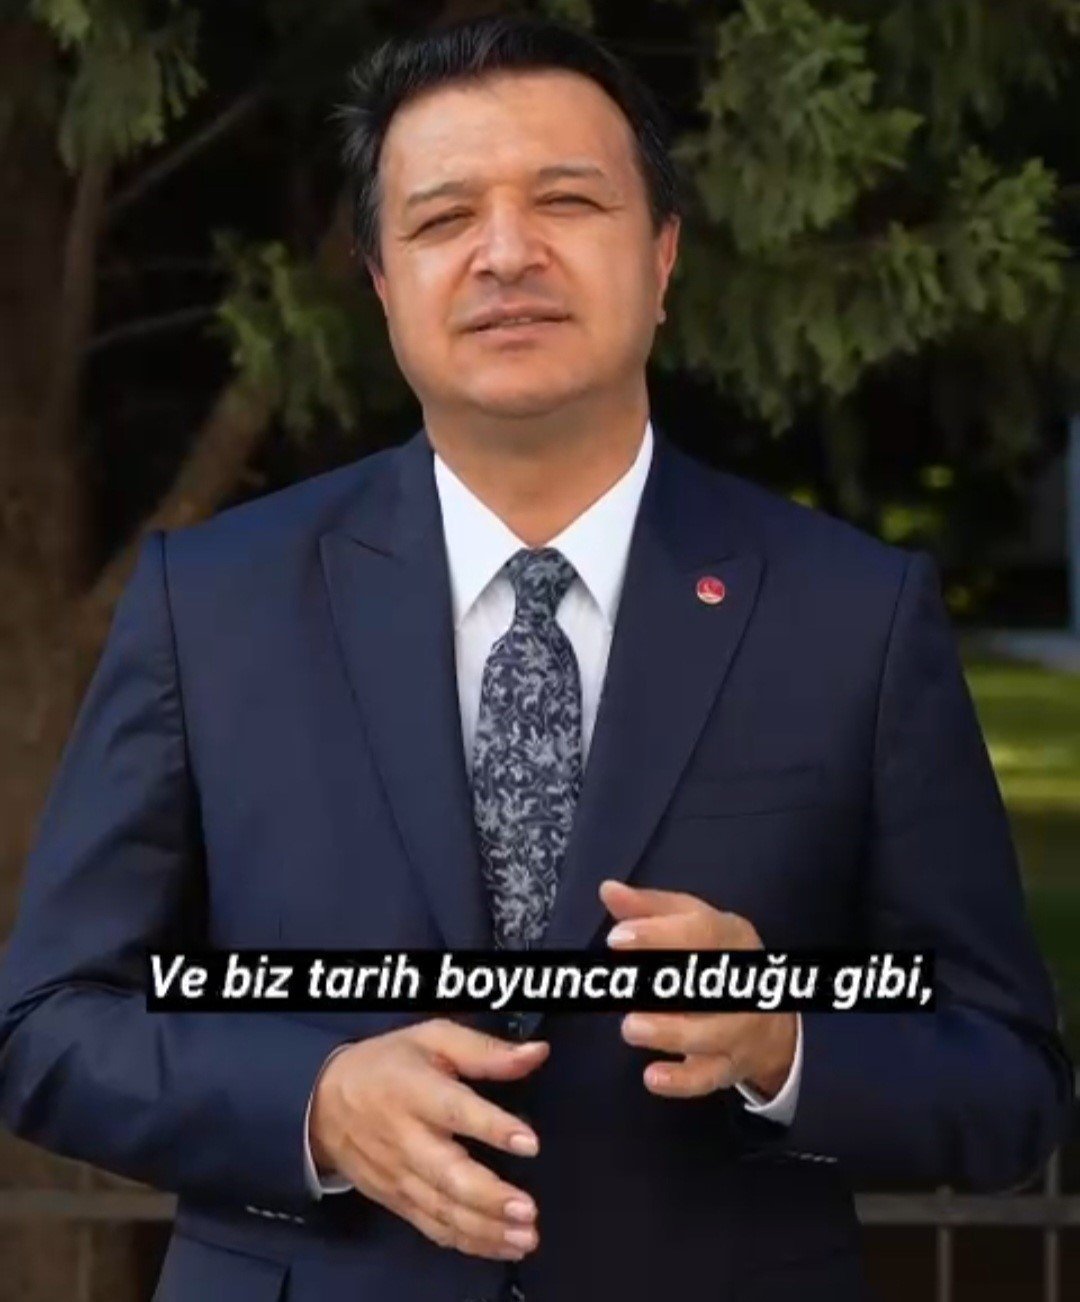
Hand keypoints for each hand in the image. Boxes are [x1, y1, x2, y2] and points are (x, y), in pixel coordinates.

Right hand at [308, 1018, 548, 1259]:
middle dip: (489, 1197)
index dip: (493, 1127)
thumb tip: (538, 1053)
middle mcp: (406, 1138)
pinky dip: (468, 1242)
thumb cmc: (388, 1064)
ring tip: (525, 1237)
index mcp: (416, 1090)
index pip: (455, 1110)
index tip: (530, 1143)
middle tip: (528, 1209)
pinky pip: (433, 1227)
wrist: (323, 1103)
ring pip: (443, 1209)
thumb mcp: (432, 1038)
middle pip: (448, 1174)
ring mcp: (400, 1176)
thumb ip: (485, 1050)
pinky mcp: (396, 1200)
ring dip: (485, 1228)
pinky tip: (501, 1247)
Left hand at [600, 880, 796, 1098]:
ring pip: (710, 1034)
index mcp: (732, 937)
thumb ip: (649, 908)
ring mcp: (740, 1027)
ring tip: (631, 1028)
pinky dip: (682, 1081)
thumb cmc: (716, 958)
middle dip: (664, 986)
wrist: (770, 1019)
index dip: (658, 934)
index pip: (701, 932)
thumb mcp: (690, 922)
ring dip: (669, 1032)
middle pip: (708, 984)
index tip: (616, 938)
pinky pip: (708, 1077)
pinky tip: (652, 1077)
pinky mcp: (730, 1066)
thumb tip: (608, 890)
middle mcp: (741, 981)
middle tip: (618, 985)